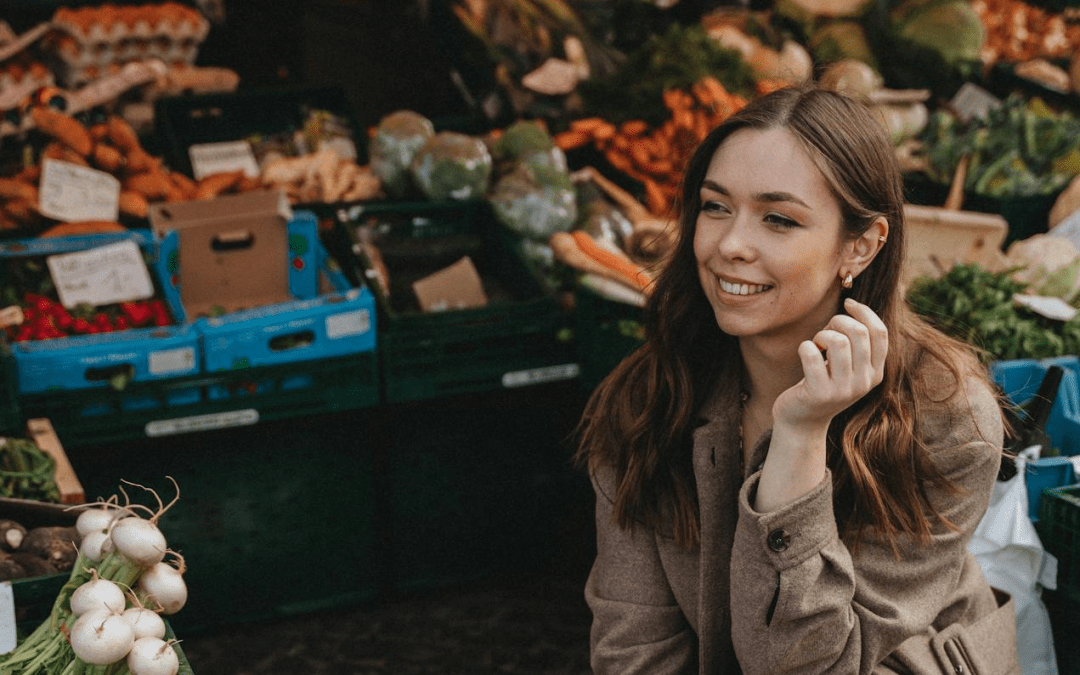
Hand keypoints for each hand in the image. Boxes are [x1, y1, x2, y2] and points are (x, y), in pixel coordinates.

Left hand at [773, 298, 887, 430]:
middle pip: (859, 332)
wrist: (802, 421)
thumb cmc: (823, 383)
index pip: (880, 333)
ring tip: (816, 344)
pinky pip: (811, 354)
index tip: (847, 303)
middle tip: (824, 331)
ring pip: (838, 342)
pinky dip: (805, 346)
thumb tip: (852, 305)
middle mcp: (864, 383)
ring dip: (822, 334)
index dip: (864, 312)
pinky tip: (804, 352)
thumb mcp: (848, 366)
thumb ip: (857, 343)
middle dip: (838, 321)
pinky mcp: (819, 393)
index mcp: (876, 373)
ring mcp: (842, 390)